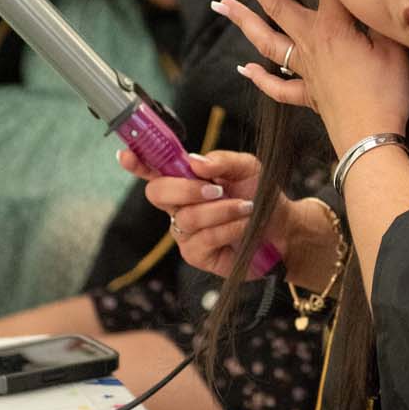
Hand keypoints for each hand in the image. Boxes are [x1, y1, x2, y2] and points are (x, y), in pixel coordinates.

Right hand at [131, 148, 298, 276]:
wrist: (282, 228)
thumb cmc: (260, 195)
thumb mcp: (247, 167)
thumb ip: (222, 160)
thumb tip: (194, 162)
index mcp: (185, 180)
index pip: (152, 170)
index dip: (136, 162)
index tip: (126, 155)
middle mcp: (178, 206)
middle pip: (157, 193)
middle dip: (185, 188)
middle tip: (216, 189)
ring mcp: (184, 232)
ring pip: (186, 218)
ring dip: (220, 210)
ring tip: (245, 207)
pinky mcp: (196, 254)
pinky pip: (203, 239)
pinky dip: (228, 228)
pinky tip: (243, 225)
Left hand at [209, 0, 408, 155]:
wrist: (370, 138)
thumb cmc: (387, 91)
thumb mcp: (393, 46)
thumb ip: (378, 17)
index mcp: (333, 28)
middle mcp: (312, 44)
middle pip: (275, 5)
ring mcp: (306, 71)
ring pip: (267, 42)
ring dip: (242, 22)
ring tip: (220, 4)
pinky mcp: (308, 96)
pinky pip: (278, 87)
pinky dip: (261, 78)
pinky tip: (246, 69)